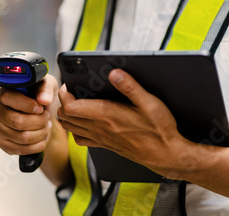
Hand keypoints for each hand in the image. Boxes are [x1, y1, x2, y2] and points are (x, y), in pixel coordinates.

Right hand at [0, 74, 58, 155]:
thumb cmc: (40, 95)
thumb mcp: (46, 84)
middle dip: (39, 121)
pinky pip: (20, 149)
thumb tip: (43, 100)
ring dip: (40, 133)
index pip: (8, 98)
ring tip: (45, 126)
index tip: (40, 108)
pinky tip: (41, 137)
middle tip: (46, 117)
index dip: (27, 105)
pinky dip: (36, 145)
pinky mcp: (0, 141)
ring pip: (21, 137)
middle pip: (17, 121)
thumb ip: (45, 89)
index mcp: (3, 91)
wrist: (41, 110)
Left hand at [57, 69, 187, 173]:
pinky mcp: (105, 145)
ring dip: (67, 115)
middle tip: (71, 91)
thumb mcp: (149, 103)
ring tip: (74, 103)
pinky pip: (81, 140)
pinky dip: (76, 130)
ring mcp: (101, 139)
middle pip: (66, 117)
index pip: (71, 107)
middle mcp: (100, 128)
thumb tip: (114, 73)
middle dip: (63, 102)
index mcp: (107, 115)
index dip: (65, 94)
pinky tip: (85, 123)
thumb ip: (130, 86)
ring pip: (71, 129)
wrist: (165, 155)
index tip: (69, 85)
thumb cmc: (159, 130)